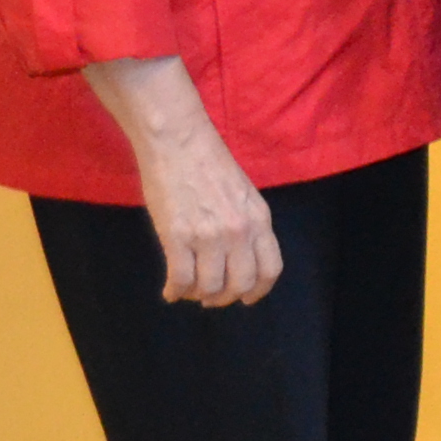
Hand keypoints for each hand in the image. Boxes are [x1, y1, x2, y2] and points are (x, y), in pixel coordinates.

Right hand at [136, 119, 281, 305]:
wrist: (178, 142)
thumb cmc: (209, 163)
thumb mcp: (244, 194)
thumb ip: (247, 225)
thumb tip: (240, 258)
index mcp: (260, 219)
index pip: (270, 269)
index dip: (258, 291)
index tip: (245, 298)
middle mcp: (239, 231)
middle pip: (240, 284)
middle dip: (225, 298)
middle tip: (211, 298)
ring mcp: (208, 236)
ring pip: (209, 287)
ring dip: (198, 295)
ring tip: (188, 290)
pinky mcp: (177, 236)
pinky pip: (180, 279)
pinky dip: (175, 291)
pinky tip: (171, 292)